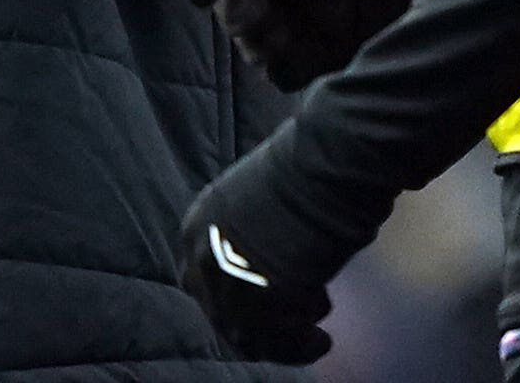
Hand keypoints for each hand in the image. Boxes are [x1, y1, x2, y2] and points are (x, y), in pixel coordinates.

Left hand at [178, 122, 385, 364]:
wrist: (316, 171)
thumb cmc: (298, 171)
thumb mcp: (255, 196)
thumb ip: (250, 230)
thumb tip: (269, 257)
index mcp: (198, 227)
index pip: (204, 276)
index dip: (236, 292)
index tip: (265, 298)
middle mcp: (203, 261)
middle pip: (223, 312)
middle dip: (258, 320)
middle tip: (293, 322)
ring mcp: (226, 288)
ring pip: (249, 334)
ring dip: (283, 339)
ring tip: (314, 336)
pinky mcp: (256, 310)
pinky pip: (278, 344)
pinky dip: (300, 349)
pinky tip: (321, 341)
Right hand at [186, 0, 476, 90]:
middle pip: (243, 12)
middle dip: (242, 17)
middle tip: (260, 15)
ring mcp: (320, 23)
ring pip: (265, 47)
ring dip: (263, 44)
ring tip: (285, 31)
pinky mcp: (344, 58)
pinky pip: (298, 73)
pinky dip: (288, 67)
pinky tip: (304, 50)